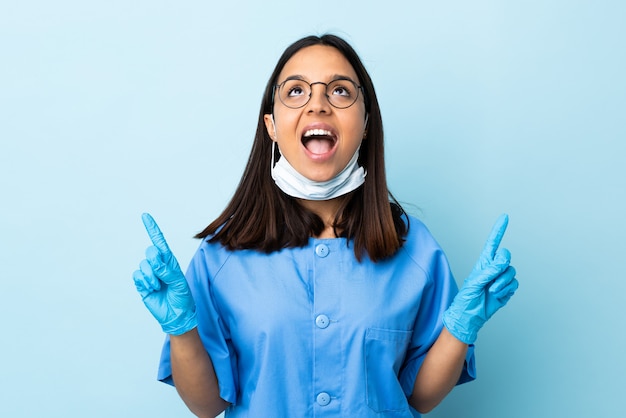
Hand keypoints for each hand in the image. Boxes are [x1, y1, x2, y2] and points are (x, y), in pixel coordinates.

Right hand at [132, 213, 197, 335]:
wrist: (176, 315)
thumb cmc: (182, 297)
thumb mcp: (180, 283)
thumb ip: (168, 271)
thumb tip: (155, 262)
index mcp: (170, 260)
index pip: (159, 241)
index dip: (152, 228)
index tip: (145, 216)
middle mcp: (158, 264)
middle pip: (150, 252)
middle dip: (155, 263)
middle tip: (162, 275)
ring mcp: (149, 273)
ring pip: (143, 265)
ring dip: (151, 278)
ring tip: (159, 287)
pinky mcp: (142, 283)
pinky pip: (137, 276)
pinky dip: (145, 283)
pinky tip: (152, 290)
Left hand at [442, 214, 518, 343]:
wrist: (471, 316)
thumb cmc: (466, 299)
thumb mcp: (474, 283)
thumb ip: (488, 271)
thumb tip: (502, 261)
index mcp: (483, 263)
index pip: (492, 243)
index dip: (498, 230)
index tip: (504, 217)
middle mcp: (493, 268)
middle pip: (506, 257)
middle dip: (501, 267)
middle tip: (492, 277)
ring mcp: (501, 278)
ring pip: (511, 272)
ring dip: (502, 283)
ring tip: (491, 290)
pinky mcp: (507, 289)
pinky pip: (514, 284)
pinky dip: (506, 290)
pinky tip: (497, 295)